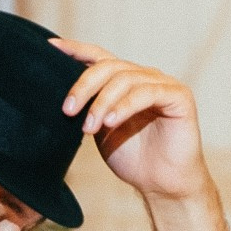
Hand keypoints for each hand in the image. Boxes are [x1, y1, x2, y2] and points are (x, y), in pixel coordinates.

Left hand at [51, 39, 212, 204]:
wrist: (161, 183)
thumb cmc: (131, 157)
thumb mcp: (99, 129)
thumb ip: (86, 108)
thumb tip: (56, 95)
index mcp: (124, 81)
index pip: (98, 57)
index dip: (75, 49)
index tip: (51, 47)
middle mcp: (144, 77)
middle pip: (109, 66)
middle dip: (84, 86)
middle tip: (68, 110)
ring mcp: (162, 84)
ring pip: (126, 79)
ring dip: (102, 102)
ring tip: (89, 127)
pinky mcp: (179, 96)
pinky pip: (147, 93)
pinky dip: (125, 106)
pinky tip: (111, 122)